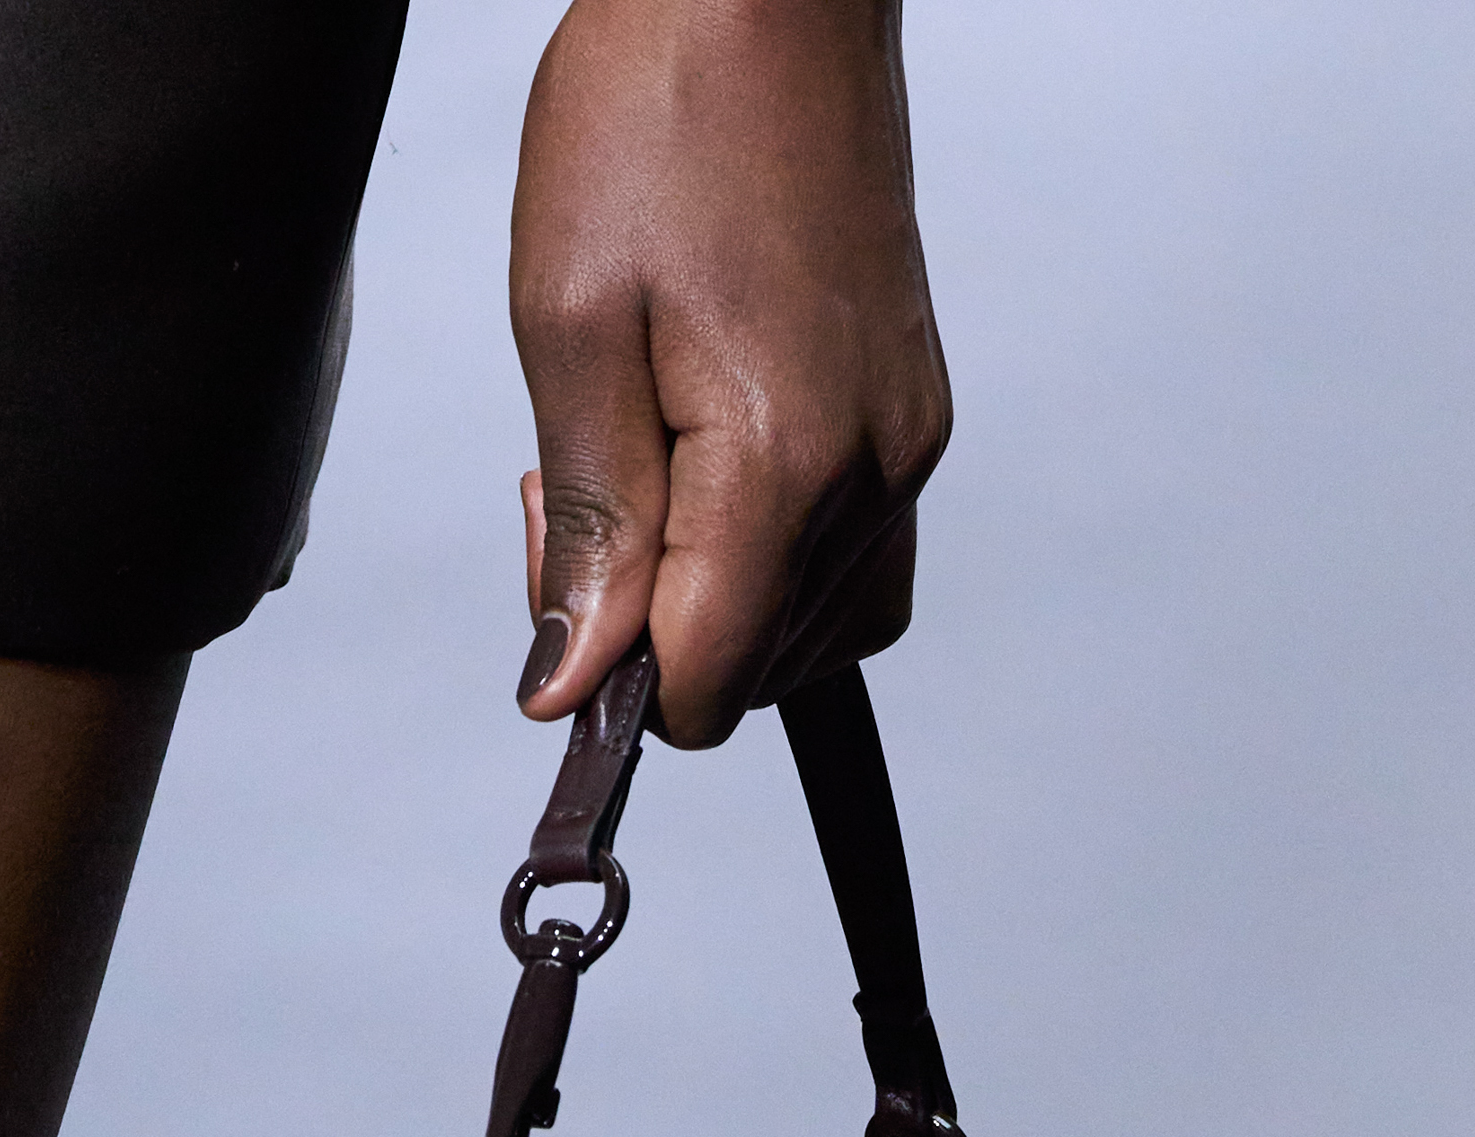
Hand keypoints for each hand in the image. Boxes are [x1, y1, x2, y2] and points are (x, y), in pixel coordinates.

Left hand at [510, 0, 949, 746]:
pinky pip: (851, 564)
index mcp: (784, 460)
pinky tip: (712, 481)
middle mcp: (872, 473)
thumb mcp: (569, 329)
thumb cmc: (661, 116)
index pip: (710, 680)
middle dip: (657, 629)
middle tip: (581, 497)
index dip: (618, 679)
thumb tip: (574, 682)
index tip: (560, 595)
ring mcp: (907, 449)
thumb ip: (586, 528)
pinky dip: (771, 563)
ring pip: (811, 632)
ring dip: (713, 599)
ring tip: (645, 468)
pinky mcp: (914, 419)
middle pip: (759, 671)